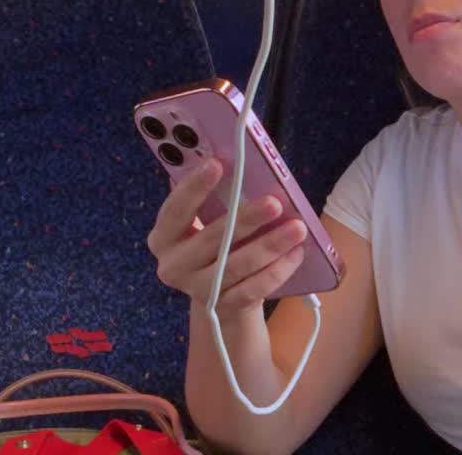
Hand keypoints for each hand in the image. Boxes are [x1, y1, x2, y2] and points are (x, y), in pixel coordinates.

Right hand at [146, 159, 307, 318]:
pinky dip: (278, 271)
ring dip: (270, 245)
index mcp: (163, 237)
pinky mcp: (224, 307)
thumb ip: (211, 196)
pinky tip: (296, 253)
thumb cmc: (215, 245)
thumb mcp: (205, 221)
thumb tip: (225, 154)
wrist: (220, 299)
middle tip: (274, 202)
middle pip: (212, 240)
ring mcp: (198, 290)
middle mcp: (173, 266)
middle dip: (246, 219)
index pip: (175, 210)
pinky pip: (254, 289)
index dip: (194, 187)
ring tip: (298, 228)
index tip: (219, 164)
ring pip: (237, 266)